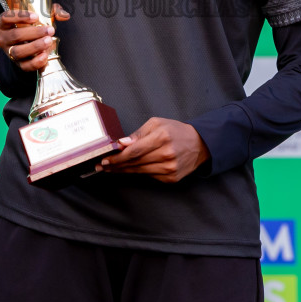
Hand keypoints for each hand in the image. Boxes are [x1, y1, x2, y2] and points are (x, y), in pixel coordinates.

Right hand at [0, 3, 69, 72]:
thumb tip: (64, 15)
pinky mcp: (17, 64)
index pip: (6, 17)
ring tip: (48, 41)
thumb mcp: (37, 15)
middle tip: (49, 30)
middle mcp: (3, 38)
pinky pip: (24, 66)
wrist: (24, 42)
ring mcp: (9, 52)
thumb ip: (52, 12)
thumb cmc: (29, 25)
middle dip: (34, 33)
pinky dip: (35, 62)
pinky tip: (45, 55)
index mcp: (2, 23)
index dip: (20, 16)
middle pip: (15, 35)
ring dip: (35, 47)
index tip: (36, 16)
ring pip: (18, 52)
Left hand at [96, 117, 210, 182]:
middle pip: (135, 163)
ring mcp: (170, 168)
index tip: (105, 160)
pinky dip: (137, 173)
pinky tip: (127, 170)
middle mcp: (166, 154)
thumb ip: (138, 134)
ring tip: (110, 169)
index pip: (134, 151)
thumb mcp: (157, 123)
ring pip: (140, 171)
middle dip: (116, 165)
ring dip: (123, 171)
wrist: (199, 144)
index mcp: (162, 137)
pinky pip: (149, 176)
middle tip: (101, 166)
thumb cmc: (175, 131)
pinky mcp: (171, 178)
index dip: (118, 157)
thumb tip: (121, 143)